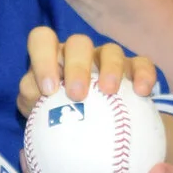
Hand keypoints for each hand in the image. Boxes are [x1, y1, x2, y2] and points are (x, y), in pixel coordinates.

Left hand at [18, 25, 156, 114]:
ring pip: (110, 50)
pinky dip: (142, 74)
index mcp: (53, 59)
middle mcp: (79, 54)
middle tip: (77, 95)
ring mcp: (107, 60)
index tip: (48, 90)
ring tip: (108, 92)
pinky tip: (142, 92)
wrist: (100, 132)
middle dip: (76, 66)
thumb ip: (31, 107)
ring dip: (109, 68)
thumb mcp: (41, 116)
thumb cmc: (63, 120)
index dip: (42, 59)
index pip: (42, 40)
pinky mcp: (133, 69)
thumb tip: (30, 111)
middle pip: (78, 43)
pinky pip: (141, 64)